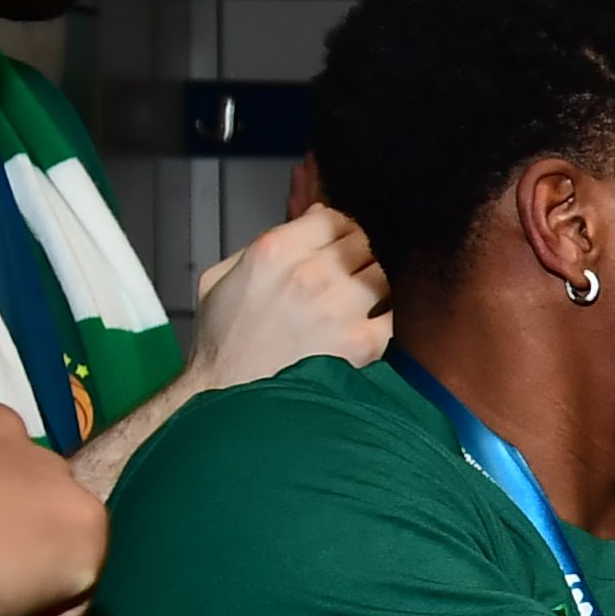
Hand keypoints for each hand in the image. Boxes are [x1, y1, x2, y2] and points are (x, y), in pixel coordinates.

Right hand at [179, 204, 385, 391]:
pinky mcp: (362, 342)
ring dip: (373, 283)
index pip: (333, 218)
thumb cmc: (223, 341)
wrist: (229, 399)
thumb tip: (313, 216)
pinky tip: (367, 324)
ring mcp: (340, 308)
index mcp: (274, 252)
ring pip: (382, 274)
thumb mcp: (221, 277)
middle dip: (358, 253)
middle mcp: (311, 274)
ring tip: (356, 300)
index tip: (338, 240)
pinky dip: (385, 317)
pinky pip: (393, 315)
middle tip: (348, 271)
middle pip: (363, 242)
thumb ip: (266, 241)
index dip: (338, 228)